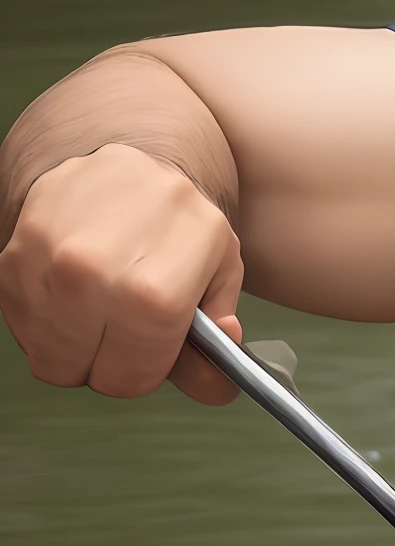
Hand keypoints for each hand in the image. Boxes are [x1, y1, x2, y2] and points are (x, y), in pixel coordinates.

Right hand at [0, 145, 244, 402]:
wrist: (131, 164)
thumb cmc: (181, 225)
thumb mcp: (221, 276)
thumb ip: (219, 344)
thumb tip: (215, 381)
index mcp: (155, 292)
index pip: (131, 378)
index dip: (143, 374)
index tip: (150, 353)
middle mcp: (94, 275)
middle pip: (85, 371)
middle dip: (108, 362)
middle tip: (126, 329)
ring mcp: (47, 260)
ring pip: (47, 352)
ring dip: (72, 343)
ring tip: (100, 307)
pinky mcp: (13, 250)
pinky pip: (20, 321)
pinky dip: (45, 318)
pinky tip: (73, 290)